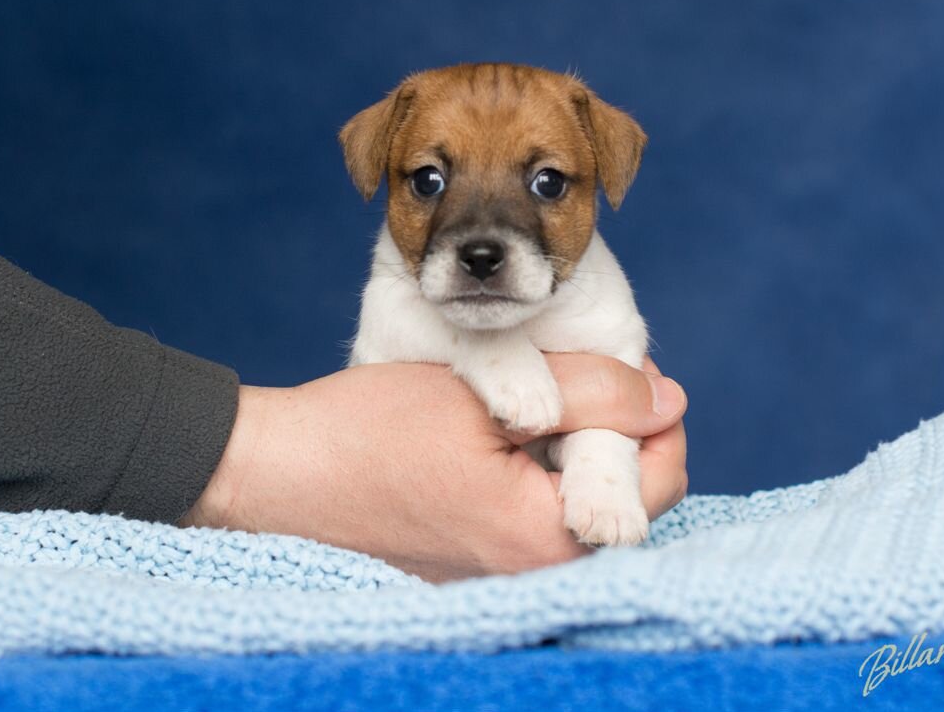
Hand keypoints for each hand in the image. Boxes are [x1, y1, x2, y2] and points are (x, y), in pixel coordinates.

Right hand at [179, 354, 687, 581]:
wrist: (275, 474)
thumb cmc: (367, 431)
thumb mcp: (491, 393)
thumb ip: (592, 394)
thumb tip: (668, 398)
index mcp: (548, 540)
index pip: (656, 480)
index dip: (654, 410)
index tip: (623, 367)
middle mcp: (533, 575)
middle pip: (623, 495)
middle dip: (615, 429)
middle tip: (576, 373)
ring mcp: (499, 576)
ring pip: (579, 501)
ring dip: (575, 445)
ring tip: (534, 397)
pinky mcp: (472, 566)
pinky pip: (534, 516)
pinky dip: (536, 470)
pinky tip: (504, 433)